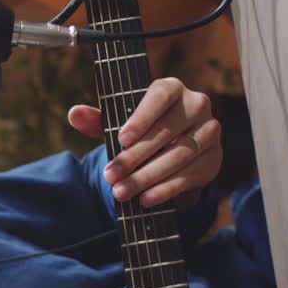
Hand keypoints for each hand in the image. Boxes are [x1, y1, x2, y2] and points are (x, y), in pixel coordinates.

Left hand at [68, 77, 222, 207]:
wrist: (173, 148)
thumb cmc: (142, 129)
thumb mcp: (119, 123)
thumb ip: (97, 119)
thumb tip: (74, 113)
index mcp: (172, 88)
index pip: (161, 96)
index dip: (142, 118)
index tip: (121, 140)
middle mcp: (196, 105)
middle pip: (166, 132)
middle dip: (135, 157)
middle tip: (111, 176)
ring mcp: (209, 132)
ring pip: (178, 155)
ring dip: (147, 177)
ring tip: (122, 192)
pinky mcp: (213, 158)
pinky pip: (189, 175)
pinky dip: (166, 189)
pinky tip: (146, 199)